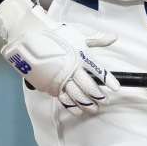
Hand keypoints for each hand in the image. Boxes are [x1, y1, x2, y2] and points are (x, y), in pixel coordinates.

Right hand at [0, 0, 121, 114]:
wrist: (30, 38)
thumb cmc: (56, 35)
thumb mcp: (78, 35)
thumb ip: (96, 39)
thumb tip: (114, 37)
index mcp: (80, 57)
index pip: (98, 71)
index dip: (108, 80)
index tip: (116, 87)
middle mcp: (71, 69)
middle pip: (88, 87)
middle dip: (97, 96)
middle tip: (104, 101)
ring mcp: (59, 79)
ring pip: (76, 96)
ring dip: (86, 104)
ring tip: (93, 109)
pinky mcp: (49, 85)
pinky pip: (63, 99)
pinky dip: (72, 106)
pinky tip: (78, 110)